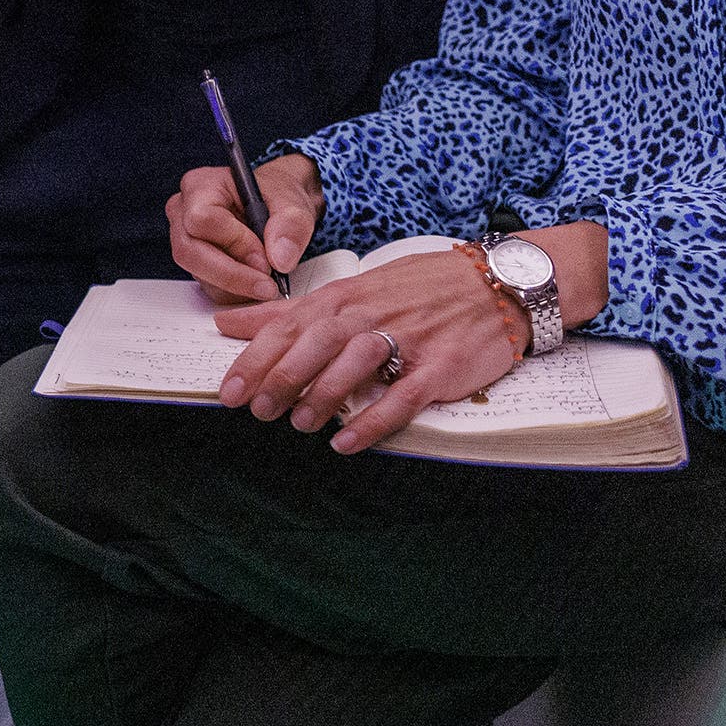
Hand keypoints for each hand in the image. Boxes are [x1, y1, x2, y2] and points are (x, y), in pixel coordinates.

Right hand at [167, 153, 323, 302]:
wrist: (276, 206)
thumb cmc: (275, 195)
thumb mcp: (292, 201)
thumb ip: (290, 225)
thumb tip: (280, 259)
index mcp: (200, 186)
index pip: (202, 219)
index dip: (234, 242)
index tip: (265, 259)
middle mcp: (183, 212)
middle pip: (189, 252)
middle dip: (231, 275)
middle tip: (267, 285)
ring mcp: (185, 239)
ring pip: (198, 273)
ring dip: (236, 286)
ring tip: (267, 282)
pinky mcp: (195, 263)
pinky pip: (207, 286)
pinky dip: (235, 292)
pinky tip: (256, 283)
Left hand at [208, 247, 526, 453]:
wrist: (497, 283)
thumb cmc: (417, 289)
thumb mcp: (351, 289)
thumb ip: (289, 311)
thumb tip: (229, 322)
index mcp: (344, 296)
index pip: (288, 327)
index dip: (254, 360)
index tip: (229, 391)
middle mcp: (370, 314)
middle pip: (314, 345)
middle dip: (280, 379)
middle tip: (258, 411)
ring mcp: (407, 339)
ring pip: (354, 367)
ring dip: (322, 397)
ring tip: (300, 424)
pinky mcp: (440, 366)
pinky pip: (402, 397)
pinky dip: (372, 421)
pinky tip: (347, 442)